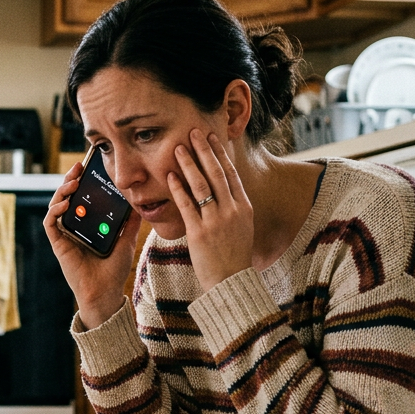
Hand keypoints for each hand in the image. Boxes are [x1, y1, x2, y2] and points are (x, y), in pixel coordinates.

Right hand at [43, 162, 143, 328]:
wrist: (105, 292)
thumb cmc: (113, 270)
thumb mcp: (126, 240)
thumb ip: (129, 222)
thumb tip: (138, 202)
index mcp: (87, 224)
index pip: (82, 197)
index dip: (82, 180)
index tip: (89, 167)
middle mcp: (74, 227)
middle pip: (67, 197)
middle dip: (70, 179)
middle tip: (78, 167)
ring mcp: (65, 235)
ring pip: (55, 206)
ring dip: (62, 191)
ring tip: (73, 182)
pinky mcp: (58, 244)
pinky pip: (50, 223)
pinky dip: (55, 211)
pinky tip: (65, 203)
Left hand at [169, 130, 254, 292]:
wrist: (232, 282)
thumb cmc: (234, 255)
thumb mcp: (242, 227)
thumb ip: (233, 207)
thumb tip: (224, 190)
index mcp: (244, 207)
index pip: (231, 173)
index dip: (220, 153)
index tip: (212, 138)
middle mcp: (231, 210)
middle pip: (216, 173)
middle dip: (204, 150)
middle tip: (193, 132)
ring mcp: (216, 220)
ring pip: (200, 185)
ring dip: (188, 163)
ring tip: (178, 148)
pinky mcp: (199, 232)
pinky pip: (186, 205)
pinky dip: (178, 188)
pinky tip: (170, 175)